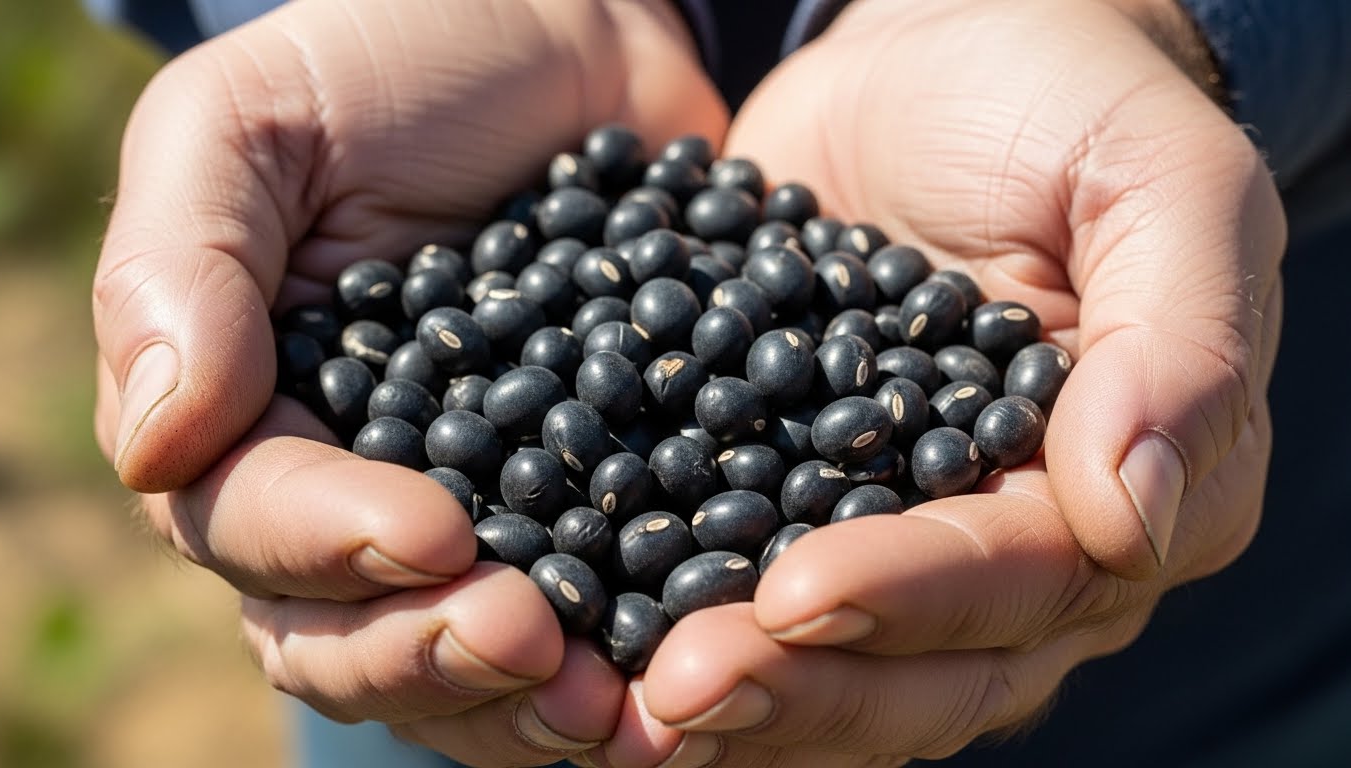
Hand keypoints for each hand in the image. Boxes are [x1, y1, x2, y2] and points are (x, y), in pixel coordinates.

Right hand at [91, 1, 727, 763]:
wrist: (563, 33)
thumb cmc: (393, 58)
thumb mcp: (255, 122)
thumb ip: (183, 269)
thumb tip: (157, 445)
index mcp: (249, 414)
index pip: (255, 522)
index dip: (331, 548)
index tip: (431, 535)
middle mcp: (351, 486)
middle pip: (354, 630)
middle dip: (434, 654)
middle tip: (533, 644)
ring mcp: (479, 507)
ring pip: (470, 655)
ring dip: (531, 702)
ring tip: (617, 710)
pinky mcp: (595, 502)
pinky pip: (598, 609)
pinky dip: (630, 656)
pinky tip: (682, 678)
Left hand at [577, 0, 1284, 763]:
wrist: (934, 68)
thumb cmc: (1063, 103)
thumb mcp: (1156, 179)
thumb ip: (1181, 342)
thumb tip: (1134, 516)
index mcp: (1132, 485)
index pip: (1031, 577)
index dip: (917, 598)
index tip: (797, 594)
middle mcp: (1022, 545)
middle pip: (929, 667)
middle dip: (805, 684)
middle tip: (678, 685)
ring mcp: (903, 538)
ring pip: (837, 666)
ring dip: (737, 692)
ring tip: (627, 696)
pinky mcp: (795, 501)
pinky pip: (745, 592)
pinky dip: (674, 625)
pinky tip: (595, 648)